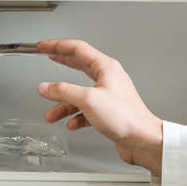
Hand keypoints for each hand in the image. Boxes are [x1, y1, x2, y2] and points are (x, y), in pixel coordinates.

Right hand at [36, 39, 162, 175]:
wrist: (143, 140)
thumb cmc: (126, 117)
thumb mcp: (88, 99)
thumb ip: (63, 91)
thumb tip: (46, 87)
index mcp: (106, 67)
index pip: (77, 48)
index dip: (57, 45)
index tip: (43, 46)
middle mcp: (108, 78)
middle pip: (78, 65)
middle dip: (60, 63)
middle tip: (46, 56)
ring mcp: (108, 94)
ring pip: (79, 93)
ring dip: (64, 103)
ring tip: (51, 113)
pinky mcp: (108, 111)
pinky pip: (86, 110)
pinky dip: (76, 116)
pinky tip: (71, 124)